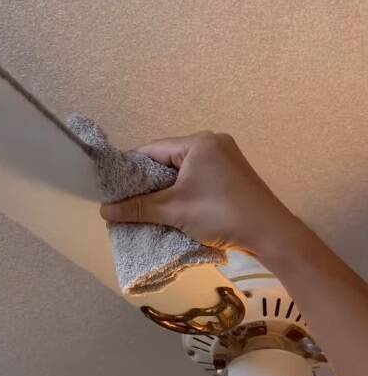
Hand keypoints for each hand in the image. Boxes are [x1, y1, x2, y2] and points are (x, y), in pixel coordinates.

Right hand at [100, 131, 302, 257]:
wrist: (270, 233)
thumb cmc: (221, 213)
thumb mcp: (174, 210)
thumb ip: (138, 208)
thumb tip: (104, 210)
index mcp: (198, 142)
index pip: (153, 149)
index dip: (131, 168)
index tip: (114, 186)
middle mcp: (213, 143)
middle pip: (168, 159)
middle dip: (149, 181)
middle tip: (128, 200)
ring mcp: (226, 158)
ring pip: (184, 171)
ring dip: (166, 189)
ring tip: (147, 207)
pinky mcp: (233, 175)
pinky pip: (199, 178)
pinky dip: (184, 191)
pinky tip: (174, 207)